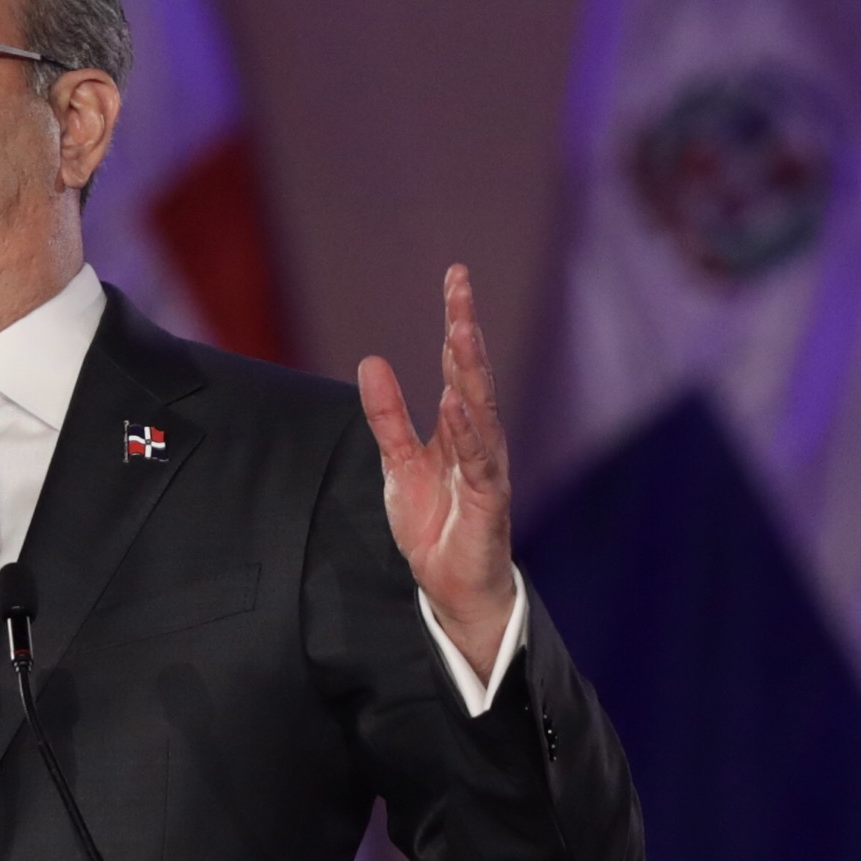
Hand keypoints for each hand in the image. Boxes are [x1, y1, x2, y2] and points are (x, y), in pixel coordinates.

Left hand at [358, 265, 516, 676]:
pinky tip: (456, 402)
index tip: (456, 276)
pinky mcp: (488, 500)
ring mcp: (487, 467)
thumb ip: (387, 417)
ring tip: (461, 329)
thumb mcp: (399, 462)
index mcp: (459, 426)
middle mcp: (479, 438)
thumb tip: (372, 362)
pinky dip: (467, 432)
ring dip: (471, 370)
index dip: (457, 320)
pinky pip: (477, 461)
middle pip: (473, 374)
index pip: (458, 364)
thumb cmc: (435, 522)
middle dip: (466, 327)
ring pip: (480, 409)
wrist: (452, 584)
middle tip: (460, 284)